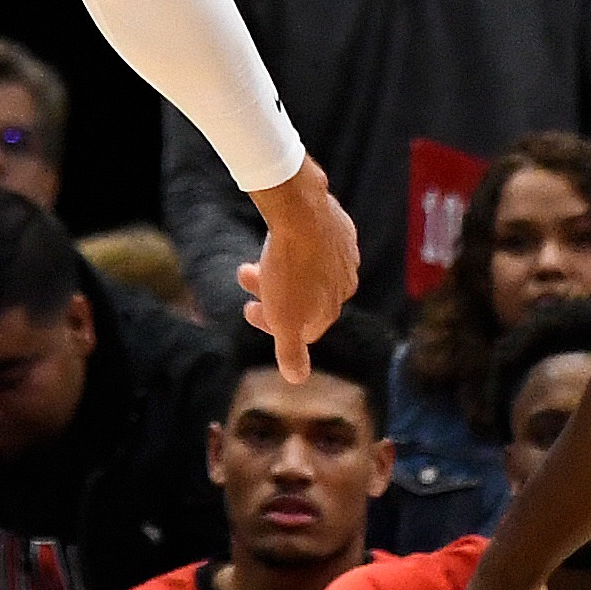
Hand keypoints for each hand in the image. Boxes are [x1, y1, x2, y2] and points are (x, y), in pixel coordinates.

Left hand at [237, 160, 357, 381]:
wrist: (300, 209)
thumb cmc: (289, 266)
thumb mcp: (284, 317)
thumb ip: (291, 351)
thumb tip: (297, 380)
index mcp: (332, 309)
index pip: (302, 329)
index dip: (272, 323)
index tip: (249, 309)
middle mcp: (345, 284)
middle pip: (302, 298)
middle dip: (269, 295)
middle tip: (244, 279)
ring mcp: (345, 255)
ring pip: (306, 270)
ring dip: (274, 271)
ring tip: (248, 263)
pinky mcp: (340, 229)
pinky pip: (313, 245)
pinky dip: (292, 249)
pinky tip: (276, 239)